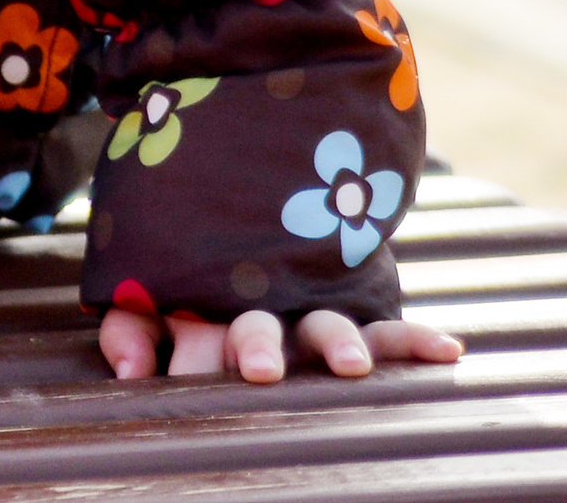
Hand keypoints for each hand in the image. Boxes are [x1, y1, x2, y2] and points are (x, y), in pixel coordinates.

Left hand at [98, 304, 464, 382]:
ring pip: (323, 324)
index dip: (175, 357)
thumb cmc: (183, 271)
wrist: (233, 191)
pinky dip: (415, 338)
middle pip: (257, 324)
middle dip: (256, 345)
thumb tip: (130, 377)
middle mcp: (258, 300)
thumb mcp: (144, 292)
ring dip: (338, 342)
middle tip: (260, 369)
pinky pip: (387, 324)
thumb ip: (128, 327)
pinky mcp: (349, 307)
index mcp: (201, 295)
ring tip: (352, 364)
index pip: (188, 329)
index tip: (165, 383)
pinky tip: (448, 351)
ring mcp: (305, 306)